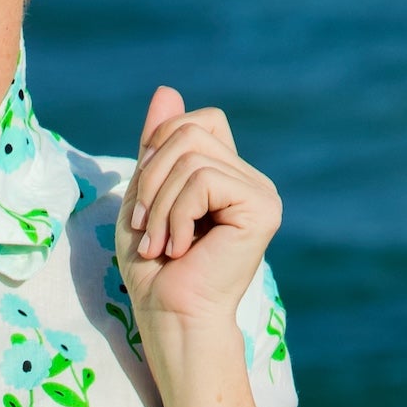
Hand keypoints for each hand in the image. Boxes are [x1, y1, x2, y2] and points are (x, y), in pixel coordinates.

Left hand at [117, 84, 280, 359]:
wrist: (170, 316)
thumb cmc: (154, 269)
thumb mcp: (144, 195)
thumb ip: (156, 145)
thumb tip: (166, 89)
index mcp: (227, 174)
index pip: (195, 121)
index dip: (159, 148)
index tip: (147, 202)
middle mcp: (250, 179)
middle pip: (189, 131)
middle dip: (151, 179)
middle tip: (147, 229)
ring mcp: (260, 192)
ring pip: (191, 156)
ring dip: (160, 205)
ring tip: (162, 244)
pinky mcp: (262, 207)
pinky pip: (203, 179)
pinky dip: (177, 214)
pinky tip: (181, 248)